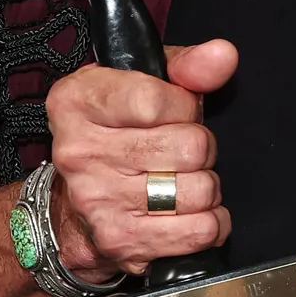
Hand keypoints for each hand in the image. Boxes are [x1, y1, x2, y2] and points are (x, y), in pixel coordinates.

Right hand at [46, 39, 236, 280]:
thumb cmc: (117, 135)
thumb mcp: (142, 85)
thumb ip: (185, 66)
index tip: (178, 113)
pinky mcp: (122, 240)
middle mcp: (80, 151)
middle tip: (182, 152)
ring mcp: (98, 200)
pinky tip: (191, 212)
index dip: (185, 107)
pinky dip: (210, 222)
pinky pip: (199, 231)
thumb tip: (222, 56)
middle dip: (201, 149)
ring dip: (206, 187)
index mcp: (77, 100)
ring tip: (183, 181)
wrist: (73, 208)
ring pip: (200, 190)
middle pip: (189, 147)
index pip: (158, 101)